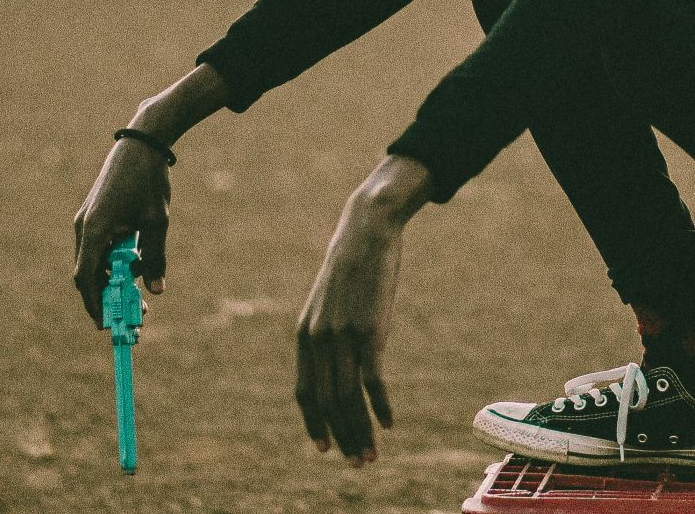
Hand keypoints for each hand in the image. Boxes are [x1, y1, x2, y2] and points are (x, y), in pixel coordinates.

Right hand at [72, 135, 171, 326]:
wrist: (141, 145)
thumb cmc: (148, 182)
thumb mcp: (157, 222)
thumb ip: (155, 257)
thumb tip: (156, 291)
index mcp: (94, 231)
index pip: (87, 278)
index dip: (95, 304)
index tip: (106, 325)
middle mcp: (84, 229)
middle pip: (89, 275)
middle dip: (108, 298)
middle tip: (133, 315)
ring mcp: (87, 222)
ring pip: (95, 263)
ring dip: (113, 281)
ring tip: (139, 296)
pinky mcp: (95, 216)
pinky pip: (99, 249)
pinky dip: (113, 263)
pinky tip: (135, 267)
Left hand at [295, 157, 430, 467]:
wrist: (366, 230)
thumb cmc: (352, 265)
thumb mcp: (329, 301)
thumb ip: (328, 332)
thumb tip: (336, 358)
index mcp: (304, 335)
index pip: (304, 393)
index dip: (315, 424)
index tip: (326, 448)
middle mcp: (318, 341)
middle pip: (327, 403)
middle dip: (342, 437)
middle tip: (358, 464)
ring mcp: (343, 337)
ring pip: (348, 399)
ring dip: (361, 431)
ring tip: (372, 455)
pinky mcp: (369, 331)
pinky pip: (372, 380)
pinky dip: (380, 406)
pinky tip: (389, 423)